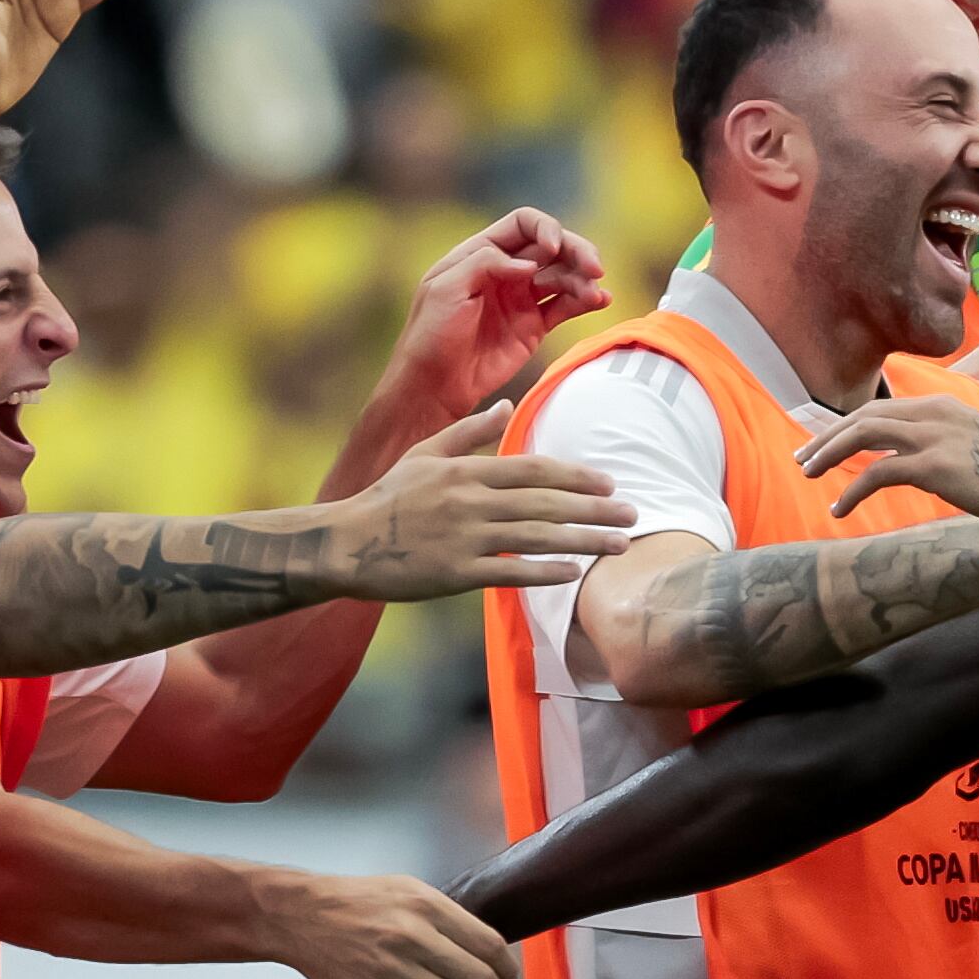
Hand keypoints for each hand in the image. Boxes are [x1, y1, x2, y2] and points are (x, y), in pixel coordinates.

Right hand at [271, 874, 516, 978]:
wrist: (303, 915)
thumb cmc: (360, 901)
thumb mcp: (408, 890)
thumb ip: (447, 914)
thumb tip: (487, 946)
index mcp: (428, 906)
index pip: (490, 945)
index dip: (506, 969)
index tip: (507, 978)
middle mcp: (414, 936)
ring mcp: (394, 968)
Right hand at [328, 402, 636, 597]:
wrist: (345, 543)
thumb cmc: (387, 498)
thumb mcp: (424, 454)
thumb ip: (468, 431)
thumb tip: (508, 404)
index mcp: (465, 471)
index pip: (533, 470)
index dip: (575, 476)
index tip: (610, 483)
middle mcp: (469, 501)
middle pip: (544, 503)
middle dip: (594, 509)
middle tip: (633, 515)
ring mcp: (463, 538)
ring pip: (535, 537)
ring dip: (582, 541)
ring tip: (619, 545)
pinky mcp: (454, 573)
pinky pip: (508, 572)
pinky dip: (543, 572)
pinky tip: (574, 573)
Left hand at [375, 209, 611, 420]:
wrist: (433, 384)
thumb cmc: (430, 333)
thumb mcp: (446, 288)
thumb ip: (486, 264)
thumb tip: (530, 265)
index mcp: (482, 252)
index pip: (524, 224)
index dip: (546, 228)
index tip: (553, 248)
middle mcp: (507, 270)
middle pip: (553, 247)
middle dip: (577, 251)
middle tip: (596, 268)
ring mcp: (523, 298)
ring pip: (565, 275)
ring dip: (585, 279)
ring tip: (595, 293)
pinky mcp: (534, 326)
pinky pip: (566, 306)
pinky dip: (586, 301)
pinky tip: (601, 300)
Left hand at [794, 395, 978, 527]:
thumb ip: (949, 447)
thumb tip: (928, 465)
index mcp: (944, 406)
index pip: (882, 409)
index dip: (847, 425)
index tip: (825, 443)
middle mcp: (935, 414)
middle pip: (864, 417)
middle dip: (828, 437)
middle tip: (803, 458)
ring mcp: (933, 437)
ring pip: (862, 436)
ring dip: (829, 455)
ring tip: (808, 475)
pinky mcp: (933, 466)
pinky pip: (877, 473)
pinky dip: (852, 491)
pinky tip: (840, 508)